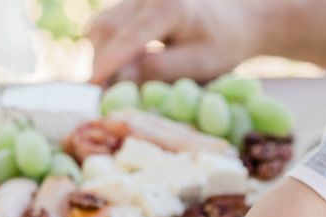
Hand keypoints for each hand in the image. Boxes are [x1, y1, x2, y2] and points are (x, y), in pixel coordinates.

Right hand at [87, 0, 259, 83]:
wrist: (235, 21)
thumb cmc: (222, 46)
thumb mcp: (199, 64)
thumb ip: (159, 70)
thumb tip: (119, 78)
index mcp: (167, 6)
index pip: (127, 38)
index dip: (107, 65)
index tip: (90, 89)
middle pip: (106, 29)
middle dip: (100, 65)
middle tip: (100, 98)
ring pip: (102, 26)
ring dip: (100, 57)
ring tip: (111, 87)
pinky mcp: (132, 3)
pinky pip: (108, 25)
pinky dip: (107, 49)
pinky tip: (119, 70)